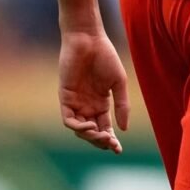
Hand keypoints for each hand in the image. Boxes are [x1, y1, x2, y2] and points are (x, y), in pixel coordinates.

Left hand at [58, 29, 129, 153]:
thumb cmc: (105, 56)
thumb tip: (124, 130)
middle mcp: (88, 106)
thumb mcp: (118, 82)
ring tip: (100, 134)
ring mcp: (76, 102)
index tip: (119, 150)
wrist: (88, 39)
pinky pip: (69, 119)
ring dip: (90, 136)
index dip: (111, 140)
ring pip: (80, 130)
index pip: (105, 128)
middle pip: (93, 132)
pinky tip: (89, 124)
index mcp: (102, 103)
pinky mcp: (65, 97)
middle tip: (110, 143)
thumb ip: (121, 105)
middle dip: (101, 141)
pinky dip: (78, 126)